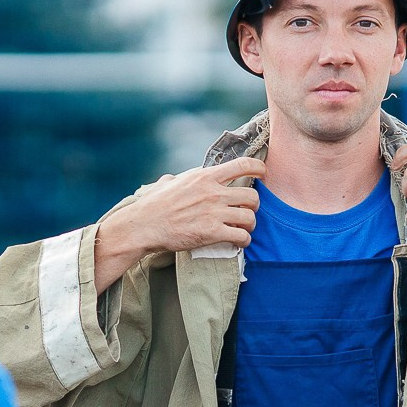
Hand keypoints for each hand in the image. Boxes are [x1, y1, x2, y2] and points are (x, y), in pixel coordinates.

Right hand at [93, 157, 264, 289]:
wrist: (144, 225)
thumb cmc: (152, 205)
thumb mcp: (167, 183)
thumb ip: (177, 179)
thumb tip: (172, 179)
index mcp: (205, 177)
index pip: (242, 165)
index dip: (258, 168)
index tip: (263, 173)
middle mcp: (213, 192)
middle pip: (252, 196)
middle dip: (254, 206)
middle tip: (248, 211)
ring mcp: (214, 213)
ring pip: (250, 218)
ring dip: (250, 225)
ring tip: (244, 229)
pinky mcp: (212, 232)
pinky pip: (241, 236)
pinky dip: (244, 240)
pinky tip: (239, 241)